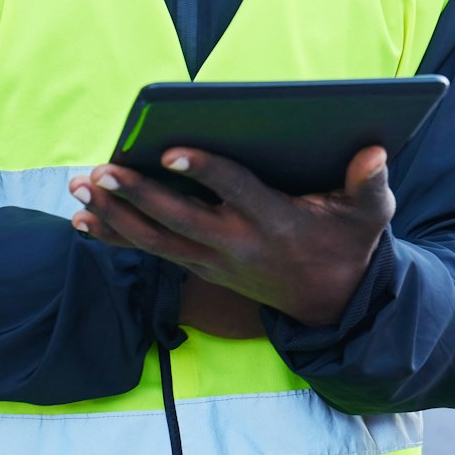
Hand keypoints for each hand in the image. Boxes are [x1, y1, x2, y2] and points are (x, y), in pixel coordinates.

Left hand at [68, 146, 392, 328]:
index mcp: (273, 222)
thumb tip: (374, 152)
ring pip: (155, 240)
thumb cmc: (349, 245)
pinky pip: (150, 253)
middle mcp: (236, 244)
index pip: (232, 191)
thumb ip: (370, 184)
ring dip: (114, 215)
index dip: (203, 169)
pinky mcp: (201, 268)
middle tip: (101, 170)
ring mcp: (214, 261)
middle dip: (136, 196)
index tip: (170, 149)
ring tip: (80, 187)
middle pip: (177, 220)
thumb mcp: (369, 215)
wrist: (335, 305)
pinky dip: (114, 236)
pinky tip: (80, 220)